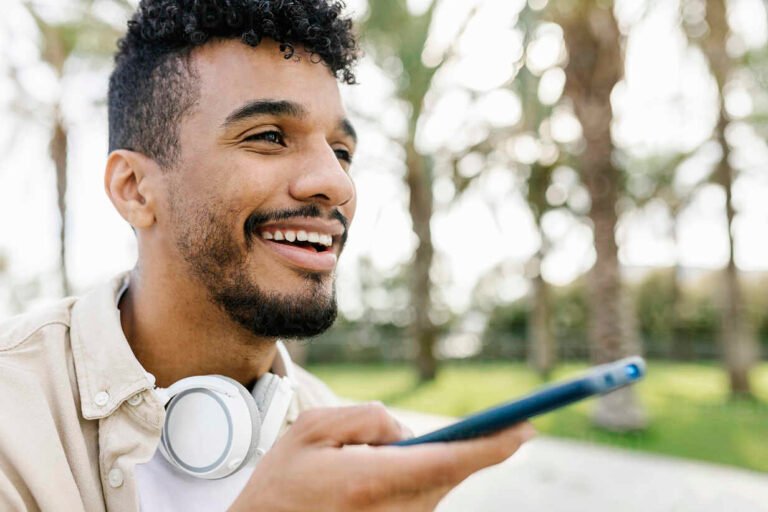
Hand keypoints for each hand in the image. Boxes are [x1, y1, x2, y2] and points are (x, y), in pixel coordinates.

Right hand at [229, 402, 535, 511]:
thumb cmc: (282, 483)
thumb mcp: (312, 430)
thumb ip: (367, 418)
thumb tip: (409, 431)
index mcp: (369, 480)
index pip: (446, 461)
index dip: (491, 445)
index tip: (525, 429)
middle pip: (451, 475)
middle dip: (473, 448)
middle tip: (509, 427)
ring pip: (440, 489)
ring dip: (444, 464)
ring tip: (424, 449)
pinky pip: (425, 503)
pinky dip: (428, 481)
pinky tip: (408, 472)